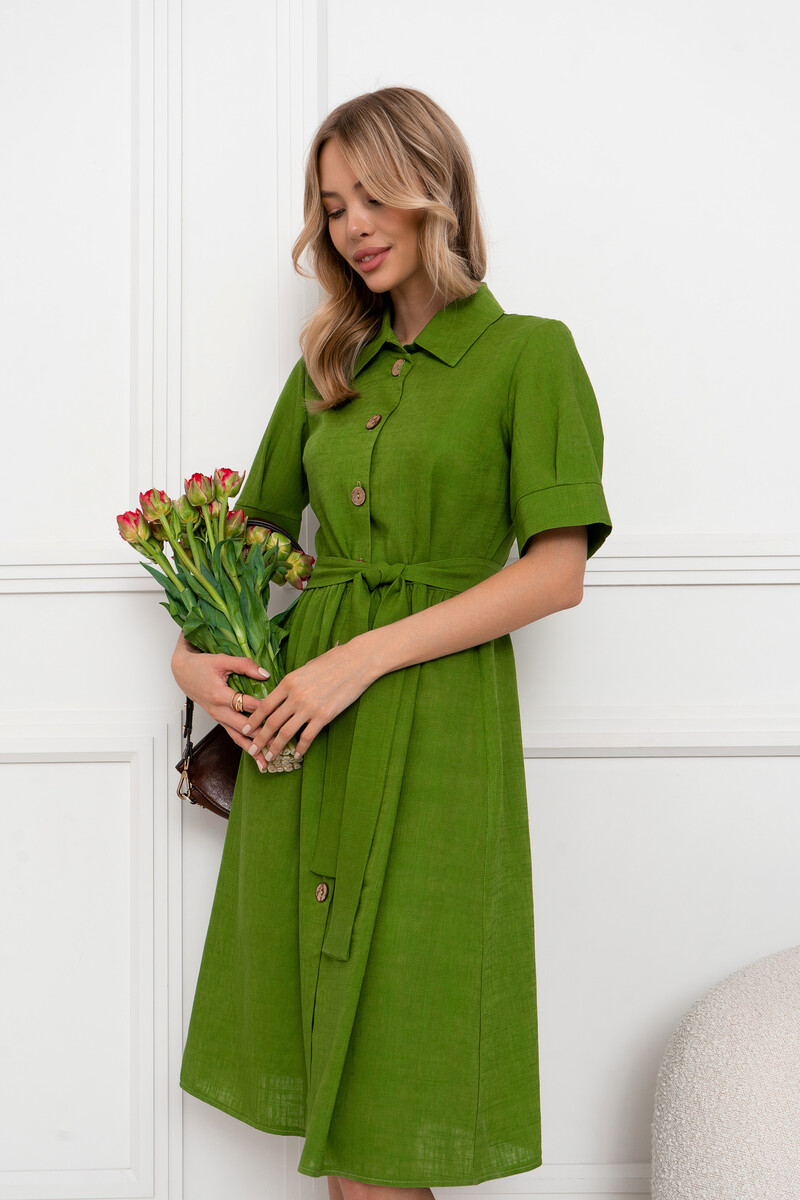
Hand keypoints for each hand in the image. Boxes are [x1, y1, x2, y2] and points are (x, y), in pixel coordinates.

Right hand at [171, 631, 271, 770]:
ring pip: (237, 737)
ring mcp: (218, 717)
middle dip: (260, 737)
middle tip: (278, 745)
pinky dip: (245, 746)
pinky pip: (233, 735)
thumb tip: (266, 674)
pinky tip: (255, 755)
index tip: (279, 714)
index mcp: (219, 695)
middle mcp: (218, 710)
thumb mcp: (223, 660)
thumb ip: (245, 666)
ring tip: (266, 762)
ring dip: (252, 750)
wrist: (183, 672)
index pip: (245, 705)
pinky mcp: (219, 720)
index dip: (263, 709)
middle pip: (242, 727)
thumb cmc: (202, 665)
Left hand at [241, 634, 378, 764]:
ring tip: (269, 756)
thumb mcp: (306, 667)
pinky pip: (308, 736)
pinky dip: (301, 747)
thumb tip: (283, 694)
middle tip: (252, 748)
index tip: (246, 729)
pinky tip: (297, 753)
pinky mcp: (325, 716)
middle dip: (260, 738)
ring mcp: (310, 707)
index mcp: (289, 682)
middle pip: (272, 722)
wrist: (357, 661)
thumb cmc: (334, 660)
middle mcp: (295, 696)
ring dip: (276, 746)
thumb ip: (293, 683)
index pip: (265, 705)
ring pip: (286, 732)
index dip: (254, 720)